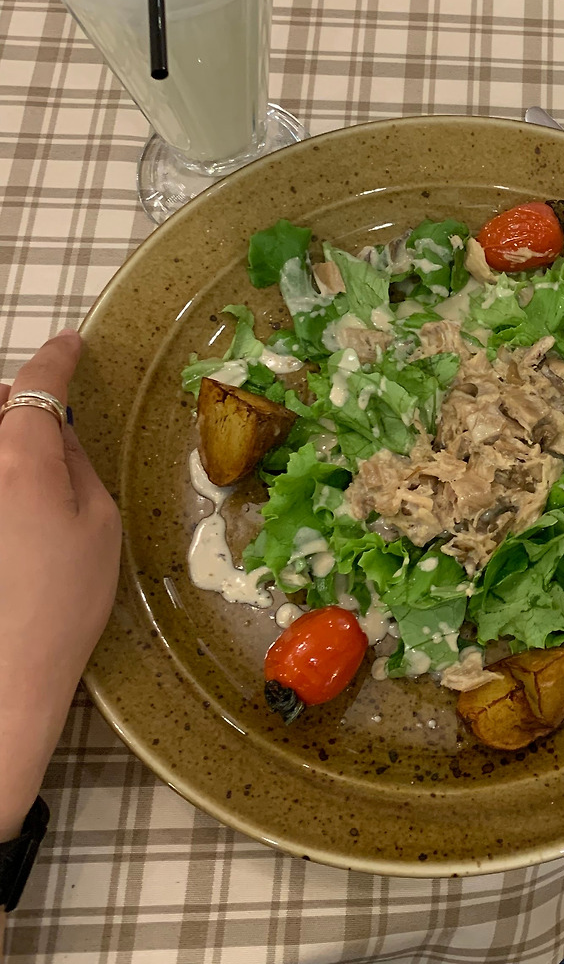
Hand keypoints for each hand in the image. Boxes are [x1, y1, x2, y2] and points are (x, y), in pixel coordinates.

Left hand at [0, 332, 120, 841]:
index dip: (57, 359)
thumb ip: (78, 464)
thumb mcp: (99, 523)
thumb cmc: (64, 602)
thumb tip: (62, 432)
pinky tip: (12, 503)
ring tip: (22, 462)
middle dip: (13, 400)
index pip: (38, 384)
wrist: (3, 675)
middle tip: (44, 419)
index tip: (72, 343)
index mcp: (21, 457)